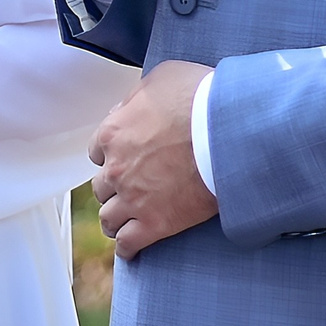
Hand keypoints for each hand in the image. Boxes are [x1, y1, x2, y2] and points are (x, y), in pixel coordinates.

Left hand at [91, 60, 215, 259]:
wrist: (229, 132)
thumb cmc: (200, 98)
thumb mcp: (161, 79)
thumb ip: (137, 96)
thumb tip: (125, 107)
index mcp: (113, 133)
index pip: (97, 151)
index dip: (111, 156)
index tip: (123, 159)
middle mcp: (116, 168)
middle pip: (102, 186)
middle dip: (114, 186)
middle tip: (130, 189)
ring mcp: (134, 198)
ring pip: (109, 217)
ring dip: (115, 218)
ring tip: (124, 222)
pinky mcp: (156, 223)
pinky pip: (128, 242)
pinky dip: (127, 246)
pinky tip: (132, 247)